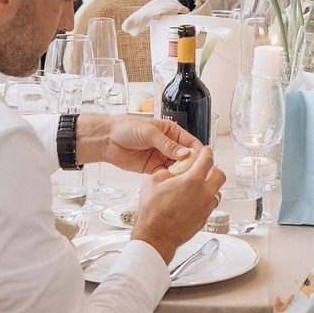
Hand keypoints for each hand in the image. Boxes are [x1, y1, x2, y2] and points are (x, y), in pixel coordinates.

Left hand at [80, 112, 200, 172]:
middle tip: (197, 174)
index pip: (189, 141)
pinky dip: (170, 179)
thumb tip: (184, 153)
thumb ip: (167, 144)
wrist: (107, 140)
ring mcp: (160, 157)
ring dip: (181, 174)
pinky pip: (165, 174)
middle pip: (185, 157)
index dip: (198, 151)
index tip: (206, 160)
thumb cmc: (126, 128)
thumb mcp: (149, 133)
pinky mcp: (152, 168)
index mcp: (170, 131)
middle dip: (191, 165)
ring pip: (177, 167)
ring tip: (187, 181)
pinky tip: (174, 184)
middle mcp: (168, 145)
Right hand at [132, 143, 223, 260]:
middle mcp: (203, 194)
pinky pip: (210, 206)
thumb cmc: (153, 213)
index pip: (207, 160)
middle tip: (206, 169)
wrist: (156, 236)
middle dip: (214, 169)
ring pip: (217, 193)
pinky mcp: (204, 220)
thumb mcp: (152, 183)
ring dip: (211, 187)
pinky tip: (194, 202)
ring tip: (199, 187)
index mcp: (192, 181)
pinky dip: (205, 201)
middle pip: (220, 176)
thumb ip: (164, 173)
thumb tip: (169, 173)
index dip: (207, 152)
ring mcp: (206, 208)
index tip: (206, 151)